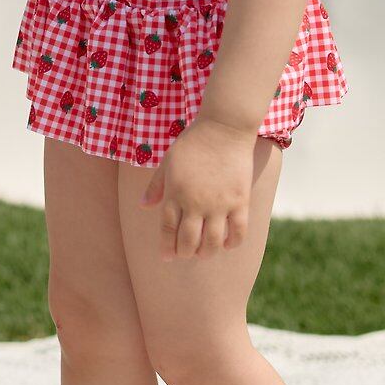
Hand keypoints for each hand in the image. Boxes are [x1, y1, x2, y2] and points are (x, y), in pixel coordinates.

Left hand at [140, 118, 257, 258]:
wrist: (224, 128)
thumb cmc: (193, 142)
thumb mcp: (168, 160)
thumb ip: (156, 185)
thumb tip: (144, 206)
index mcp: (176, 192)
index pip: (168, 229)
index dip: (166, 247)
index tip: (167, 256)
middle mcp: (196, 202)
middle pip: (188, 241)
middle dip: (184, 253)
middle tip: (185, 254)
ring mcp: (219, 203)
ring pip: (212, 242)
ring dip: (206, 252)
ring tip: (204, 252)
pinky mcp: (240, 201)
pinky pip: (238, 232)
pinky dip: (232, 243)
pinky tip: (226, 244)